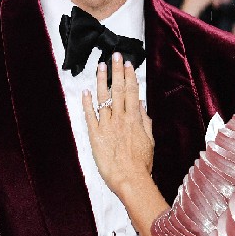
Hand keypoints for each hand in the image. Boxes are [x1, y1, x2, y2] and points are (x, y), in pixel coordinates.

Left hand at [81, 54, 153, 197]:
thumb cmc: (142, 163)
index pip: (132, 92)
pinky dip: (87, 102)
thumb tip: (142, 104)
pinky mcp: (95, 135)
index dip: (130, 76)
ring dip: (101, 80)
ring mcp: (106, 126)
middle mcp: (120, 119)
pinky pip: (90, 115)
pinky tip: (85, 91)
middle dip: (117, 71)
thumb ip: (145, 121)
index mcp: (135, 119)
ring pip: (103, 98)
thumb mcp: (149, 140)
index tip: (128, 64)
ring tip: (100, 66)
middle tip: (115, 55)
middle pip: (118, 90)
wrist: (130, 179)